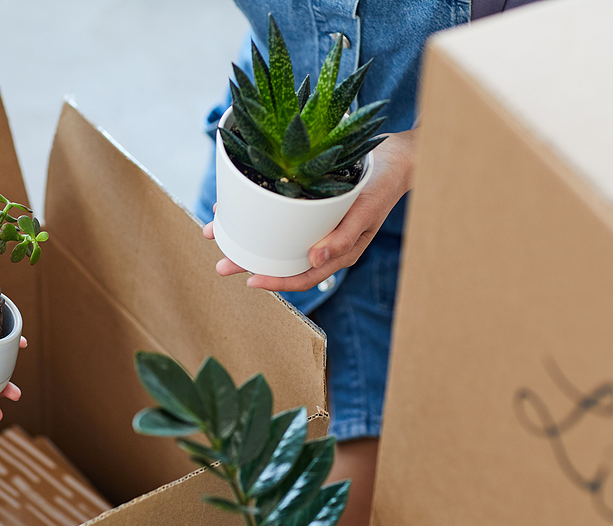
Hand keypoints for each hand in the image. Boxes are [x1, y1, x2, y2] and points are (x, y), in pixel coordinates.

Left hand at [203, 129, 415, 291]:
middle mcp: (322, 243)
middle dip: (249, 262)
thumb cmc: (382, 185)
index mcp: (337, 252)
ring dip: (246, 237)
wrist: (395, 156)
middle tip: (221, 263)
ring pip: (275, 238)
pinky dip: (257, 213)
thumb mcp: (366, 210)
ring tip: (218, 231)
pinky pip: (279, 217)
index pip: (303, 276)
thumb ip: (344, 238)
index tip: (250, 280)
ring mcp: (315, 226)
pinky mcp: (309, 206)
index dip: (276, 282)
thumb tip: (315, 260)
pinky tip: (238, 205)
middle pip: (282, 260)